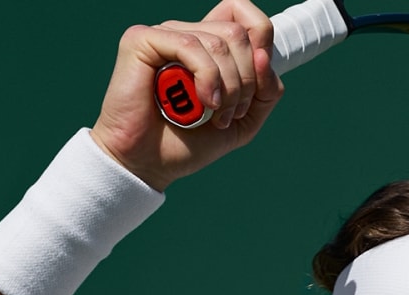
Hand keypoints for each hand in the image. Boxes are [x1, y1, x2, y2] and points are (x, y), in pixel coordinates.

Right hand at [91, 3, 283, 190]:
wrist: (147, 165)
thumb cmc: (186, 144)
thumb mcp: (240, 122)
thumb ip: (264, 92)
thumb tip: (264, 57)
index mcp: (206, 46)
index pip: (243, 15)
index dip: (261, 44)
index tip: (256, 87)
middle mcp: (186, 33)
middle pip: (238, 33)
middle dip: (246, 81)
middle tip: (228, 114)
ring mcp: (164, 35)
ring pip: (220, 42)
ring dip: (228, 88)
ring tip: (214, 115)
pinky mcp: (143, 40)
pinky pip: (191, 45)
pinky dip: (207, 78)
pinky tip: (203, 103)